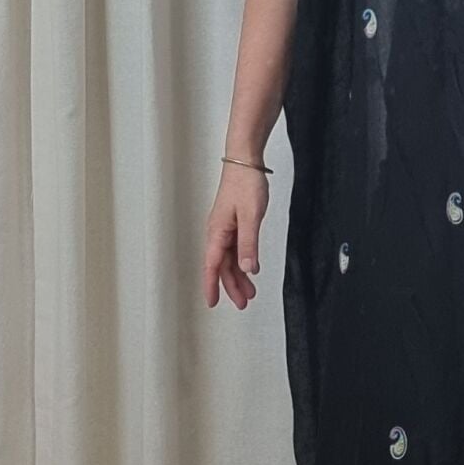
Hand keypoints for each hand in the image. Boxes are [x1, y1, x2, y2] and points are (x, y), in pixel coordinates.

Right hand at [204, 165, 268, 309]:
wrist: (246, 161)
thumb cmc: (245, 183)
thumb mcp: (251, 216)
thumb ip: (249, 244)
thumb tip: (247, 268)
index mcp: (217, 232)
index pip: (212, 266)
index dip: (212, 286)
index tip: (212, 303)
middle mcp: (217, 232)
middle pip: (222, 266)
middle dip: (231, 286)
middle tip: (243, 302)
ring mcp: (225, 227)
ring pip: (229, 258)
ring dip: (238, 275)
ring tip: (250, 291)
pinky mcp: (233, 222)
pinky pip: (235, 248)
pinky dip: (242, 260)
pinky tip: (251, 268)